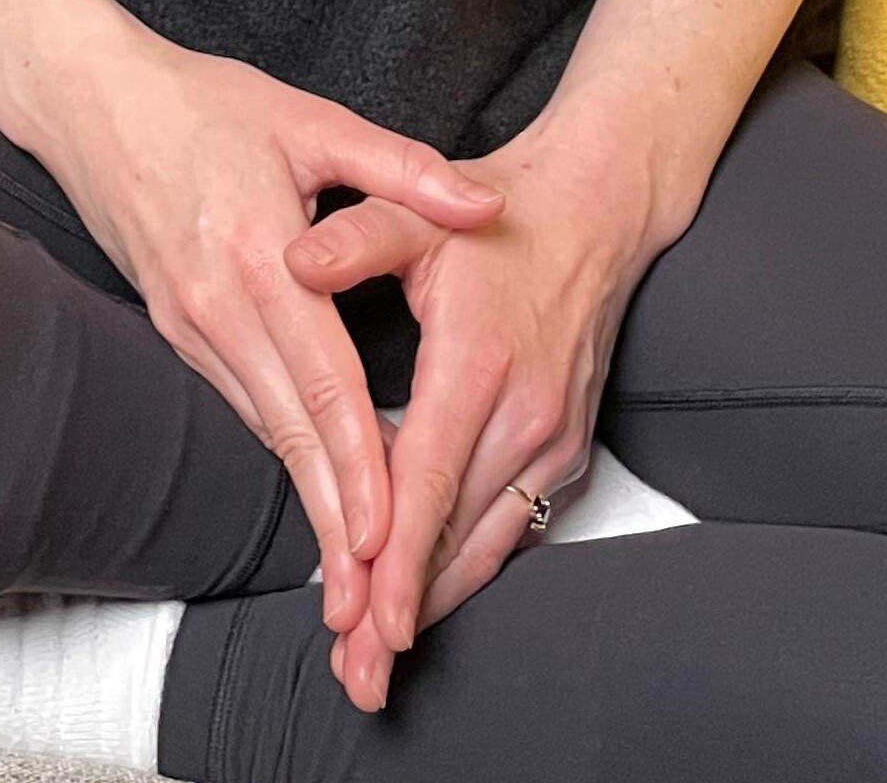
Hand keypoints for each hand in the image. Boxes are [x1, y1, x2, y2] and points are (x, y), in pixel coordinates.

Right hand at [10, 23, 501, 644]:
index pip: (325, 385)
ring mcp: (189, 322)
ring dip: (306, 503)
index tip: (388, 537)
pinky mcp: (173, 325)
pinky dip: (281, 453)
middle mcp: (219, 306)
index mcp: (262, 258)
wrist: (88, 98)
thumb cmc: (203, 103)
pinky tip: (313, 492)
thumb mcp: (309, 118)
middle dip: (334, 525)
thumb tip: (486, 203)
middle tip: (368, 606)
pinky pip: (239, 401)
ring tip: (349, 578)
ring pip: (264, 429)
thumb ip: (402, 168)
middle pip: (292, 435)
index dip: (359, 467)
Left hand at [283, 114, 668, 707]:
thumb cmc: (493, 222)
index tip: (367, 615)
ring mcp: (553, 442)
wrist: (592, 215)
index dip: (398, 556)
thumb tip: (294, 259)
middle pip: (455, 536)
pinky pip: (514, 530)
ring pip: (488, 547)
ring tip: (380, 664)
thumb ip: (356, 238)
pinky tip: (428, 606)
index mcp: (481, 364)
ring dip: (437, 607)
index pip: (430, 479)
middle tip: (356, 674)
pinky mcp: (565, 454)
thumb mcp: (418, 211)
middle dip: (404, 610)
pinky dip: (467, 571)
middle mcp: (527, 416)